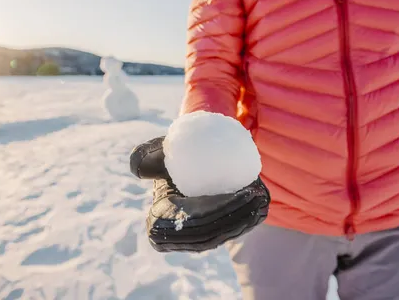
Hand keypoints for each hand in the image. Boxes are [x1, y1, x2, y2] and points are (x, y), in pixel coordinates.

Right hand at [130, 137, 269, 252]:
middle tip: (252, 194)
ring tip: (258, 199)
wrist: (182, 168)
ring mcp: (195, 243)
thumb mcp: (154, 155)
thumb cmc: (168, 158)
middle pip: (209, 232)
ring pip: (222, 235)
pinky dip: (246, 221)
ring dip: (243, 220)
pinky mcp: (211, 239)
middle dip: (234, 217)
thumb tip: (138, 170)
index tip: (233, 190)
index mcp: (158, 226)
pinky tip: (259, 206)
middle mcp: (176, 241)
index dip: (214, 210)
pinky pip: (230, 233)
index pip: (189, 221)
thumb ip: (144, 158)